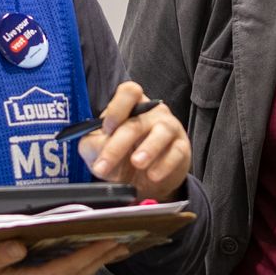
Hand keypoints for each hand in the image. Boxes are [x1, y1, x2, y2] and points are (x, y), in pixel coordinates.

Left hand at [80, 81, 190, 200]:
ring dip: (148, 148)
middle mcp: (152, 112)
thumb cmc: (120, 158)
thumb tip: (101, 146)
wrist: (144, 182)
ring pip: (162, 132)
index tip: (107, 129)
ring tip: (137, 163)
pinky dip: (164, 164)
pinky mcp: (182, 147)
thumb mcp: (98, 151)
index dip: (117, 108)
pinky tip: (153, 175)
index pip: (129, 92)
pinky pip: (176, 152)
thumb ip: (93, 145)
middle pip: (137, 121)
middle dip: (118, 145)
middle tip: (105, 166)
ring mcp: (169, 128)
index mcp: (131, 106)